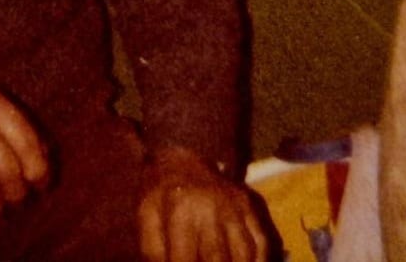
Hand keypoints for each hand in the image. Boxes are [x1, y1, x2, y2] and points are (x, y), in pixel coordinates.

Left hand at [138, 145, 269, 261]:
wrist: (181, 155)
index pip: (185, 260)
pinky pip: (260, 241)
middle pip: (218, 259)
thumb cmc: (160, 192)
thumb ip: (153, 251)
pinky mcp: (248, 206)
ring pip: (243, 253)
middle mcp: (211, 208)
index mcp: (180, 210)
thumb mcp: (145, 215)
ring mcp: (234, 207)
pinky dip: (258, 261)